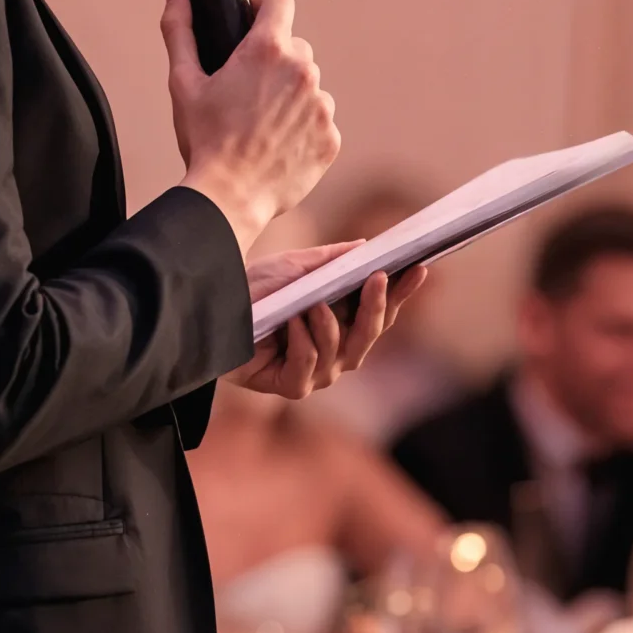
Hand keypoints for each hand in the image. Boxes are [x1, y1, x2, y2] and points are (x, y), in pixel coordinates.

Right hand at [164, 0, 340, 254]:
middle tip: (246, 91)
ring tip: (260, 124)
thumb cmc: (203, 139)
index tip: (250, 28)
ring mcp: (321, 105)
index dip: (263, 10)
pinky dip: (301, 128)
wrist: (229, 198)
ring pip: (308, 85)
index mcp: (267, 50)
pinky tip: (275, 145)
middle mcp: (303, 71)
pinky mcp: (331, 137)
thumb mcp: (183, 80)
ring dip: (290, 96)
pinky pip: (318, 120)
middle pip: (294, 47)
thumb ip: (180, 24)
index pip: (281, 3)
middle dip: (273, 61)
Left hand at [227, 252, 432, 398]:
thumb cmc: (256, 289)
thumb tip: (365, 247)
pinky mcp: (291, 385)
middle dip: (377, 306)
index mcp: (342, 323)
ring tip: (313, 303)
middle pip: (370, 335)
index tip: (419, 267)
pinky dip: (302, 342)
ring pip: (342, 352)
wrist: (213, 306)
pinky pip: (309, 367)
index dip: (402, 292)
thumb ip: (332, 260)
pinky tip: (291, 323)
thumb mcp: (297, 266)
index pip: (382, 311)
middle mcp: (335, 353)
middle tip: (378, 277)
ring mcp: (316, 373)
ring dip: (329, 325)